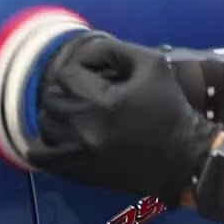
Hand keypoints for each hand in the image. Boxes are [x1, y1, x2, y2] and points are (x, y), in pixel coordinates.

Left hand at [25, 31, 223, 206]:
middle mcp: (84, 129)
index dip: (82, 67)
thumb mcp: (153, 64)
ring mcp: (77, 155)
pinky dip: (41, 145)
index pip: (67, 73)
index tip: (100, 72)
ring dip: (57, 113)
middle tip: (88, 89)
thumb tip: (87, 51)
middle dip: (67, 88)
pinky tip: (56, 136)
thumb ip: (116, 50)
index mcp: (103, 102)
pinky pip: (40, 158)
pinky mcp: (78, 173)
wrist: (184, 158)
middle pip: (50, 98)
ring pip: (44, 124)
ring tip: (77, 110)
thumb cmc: (170, 108)